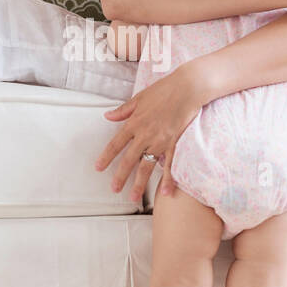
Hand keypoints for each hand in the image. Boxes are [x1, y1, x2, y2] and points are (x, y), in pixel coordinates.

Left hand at [95, 61, 207, 201]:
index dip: (106, 157)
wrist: (187, 88)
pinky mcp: (175, 143)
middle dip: (120, 176)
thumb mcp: (139, 98)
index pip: (115, 144)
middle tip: (114, 189)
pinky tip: (166, 193)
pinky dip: (168, 180)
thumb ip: (123, 111)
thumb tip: (107, 116)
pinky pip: (170, 165)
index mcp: (134, 123)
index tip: (98, 168)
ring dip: (139, 184)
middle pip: (129, 160)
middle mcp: (145, 135)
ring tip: (134, 198)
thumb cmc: (164, 90)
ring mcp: (160, 141)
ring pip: (147, 166)